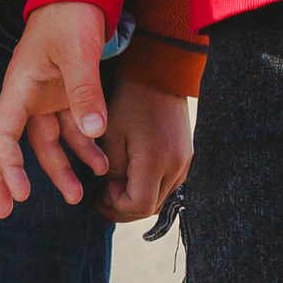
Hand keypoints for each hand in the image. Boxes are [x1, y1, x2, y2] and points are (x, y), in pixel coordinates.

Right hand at [0, 3, 112, 214]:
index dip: (6, 165)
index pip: (1, 133)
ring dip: (58, 170)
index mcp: (18, 86)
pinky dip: (83, 149)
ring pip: (44, 144)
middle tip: (3, 213)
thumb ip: (86, 90)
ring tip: (77, 198)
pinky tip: (100, 166)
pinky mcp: (63, 96)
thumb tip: (94, 132)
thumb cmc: (73, 16)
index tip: (18, 193)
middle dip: (6, 179)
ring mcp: (44, 98)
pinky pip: (70, 131)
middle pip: (7, 145)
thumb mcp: (79, 50)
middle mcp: (25, 96)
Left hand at [99, 75, 191, 224]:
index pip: (138, 206)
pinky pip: (167, 186)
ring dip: (135, 200)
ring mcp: (185, 164)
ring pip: (159, 201)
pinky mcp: (186, 158)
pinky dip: (148, 189)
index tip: (97, 194)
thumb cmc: (129, 100)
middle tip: (101, 194)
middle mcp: (176, 167)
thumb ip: (111, 171)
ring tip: (113, 184)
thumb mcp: (110, 135)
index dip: (114, 207)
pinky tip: (131, 176)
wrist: (161, 73)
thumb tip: (110, 195)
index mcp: (156, 161)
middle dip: (122, 207)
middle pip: (150, 209)